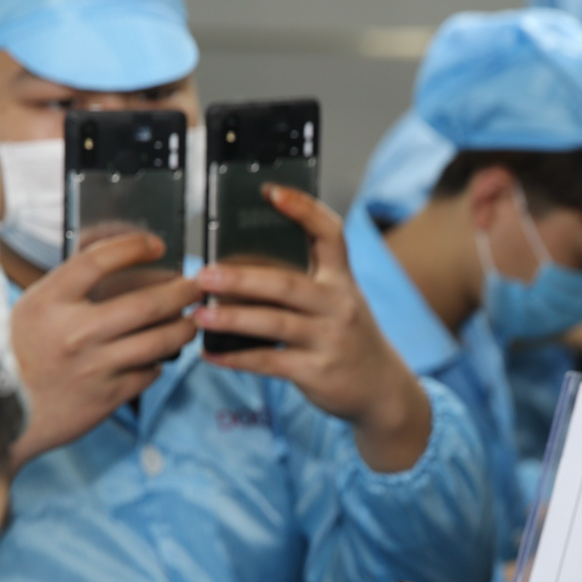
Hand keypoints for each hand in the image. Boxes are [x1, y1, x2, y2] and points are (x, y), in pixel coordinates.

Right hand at [7, 233, 201, 468]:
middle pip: (147, 303)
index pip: (99, 260)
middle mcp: (74, 332)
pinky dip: (160, 361)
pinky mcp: (108, 395)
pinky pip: (150, 372)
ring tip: (192, 320)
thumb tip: (121, 260)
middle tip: (198, 286)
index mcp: (50, 301)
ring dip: (184, 328)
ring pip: (160, 340)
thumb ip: (71, 286)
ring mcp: (94, 366)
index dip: (134, 247)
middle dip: (182, 292)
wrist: (1, 410)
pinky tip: (160, 355)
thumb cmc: (19, 353)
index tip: (157, 245)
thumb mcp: (33, 307)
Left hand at [193, 185, 430, 472]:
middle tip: (204, 274)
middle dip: (241, 278)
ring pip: (275, 324)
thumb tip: (241, 267)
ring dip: (232, 318)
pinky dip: (236, 358)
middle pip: (287, 284)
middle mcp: (339, 305)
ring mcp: (329, 340)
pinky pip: (270, 362)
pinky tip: (211, 353)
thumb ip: (306, 282)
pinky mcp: (317, 372)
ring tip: (199, 314)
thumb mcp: (341, 301)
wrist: (382, 389)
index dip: (303, 209)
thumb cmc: (349, 338)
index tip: (272, 192)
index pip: (330, 234)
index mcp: (342, 280)